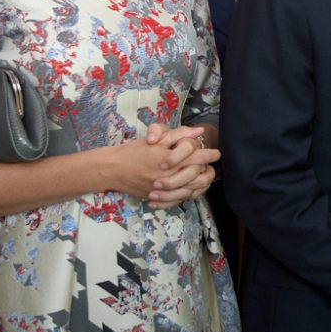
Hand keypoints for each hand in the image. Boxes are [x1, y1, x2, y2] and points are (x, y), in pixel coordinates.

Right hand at [105, 125, 219, 207]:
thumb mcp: (157, 138)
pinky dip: (187, 195)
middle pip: (197, 175)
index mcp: (170, 158)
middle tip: (212, 166)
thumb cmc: (134, 150)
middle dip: (208, 170)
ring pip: (190, 190)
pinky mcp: (158, 198)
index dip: (210, 154)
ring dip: (201, 184)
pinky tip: (191, 190)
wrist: (114, 169)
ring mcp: (164, 189)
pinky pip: (178, 200)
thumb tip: (198, 131)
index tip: (216, 153)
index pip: (198, 157)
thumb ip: (179, 134)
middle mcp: (169, 175)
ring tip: (205, 177)